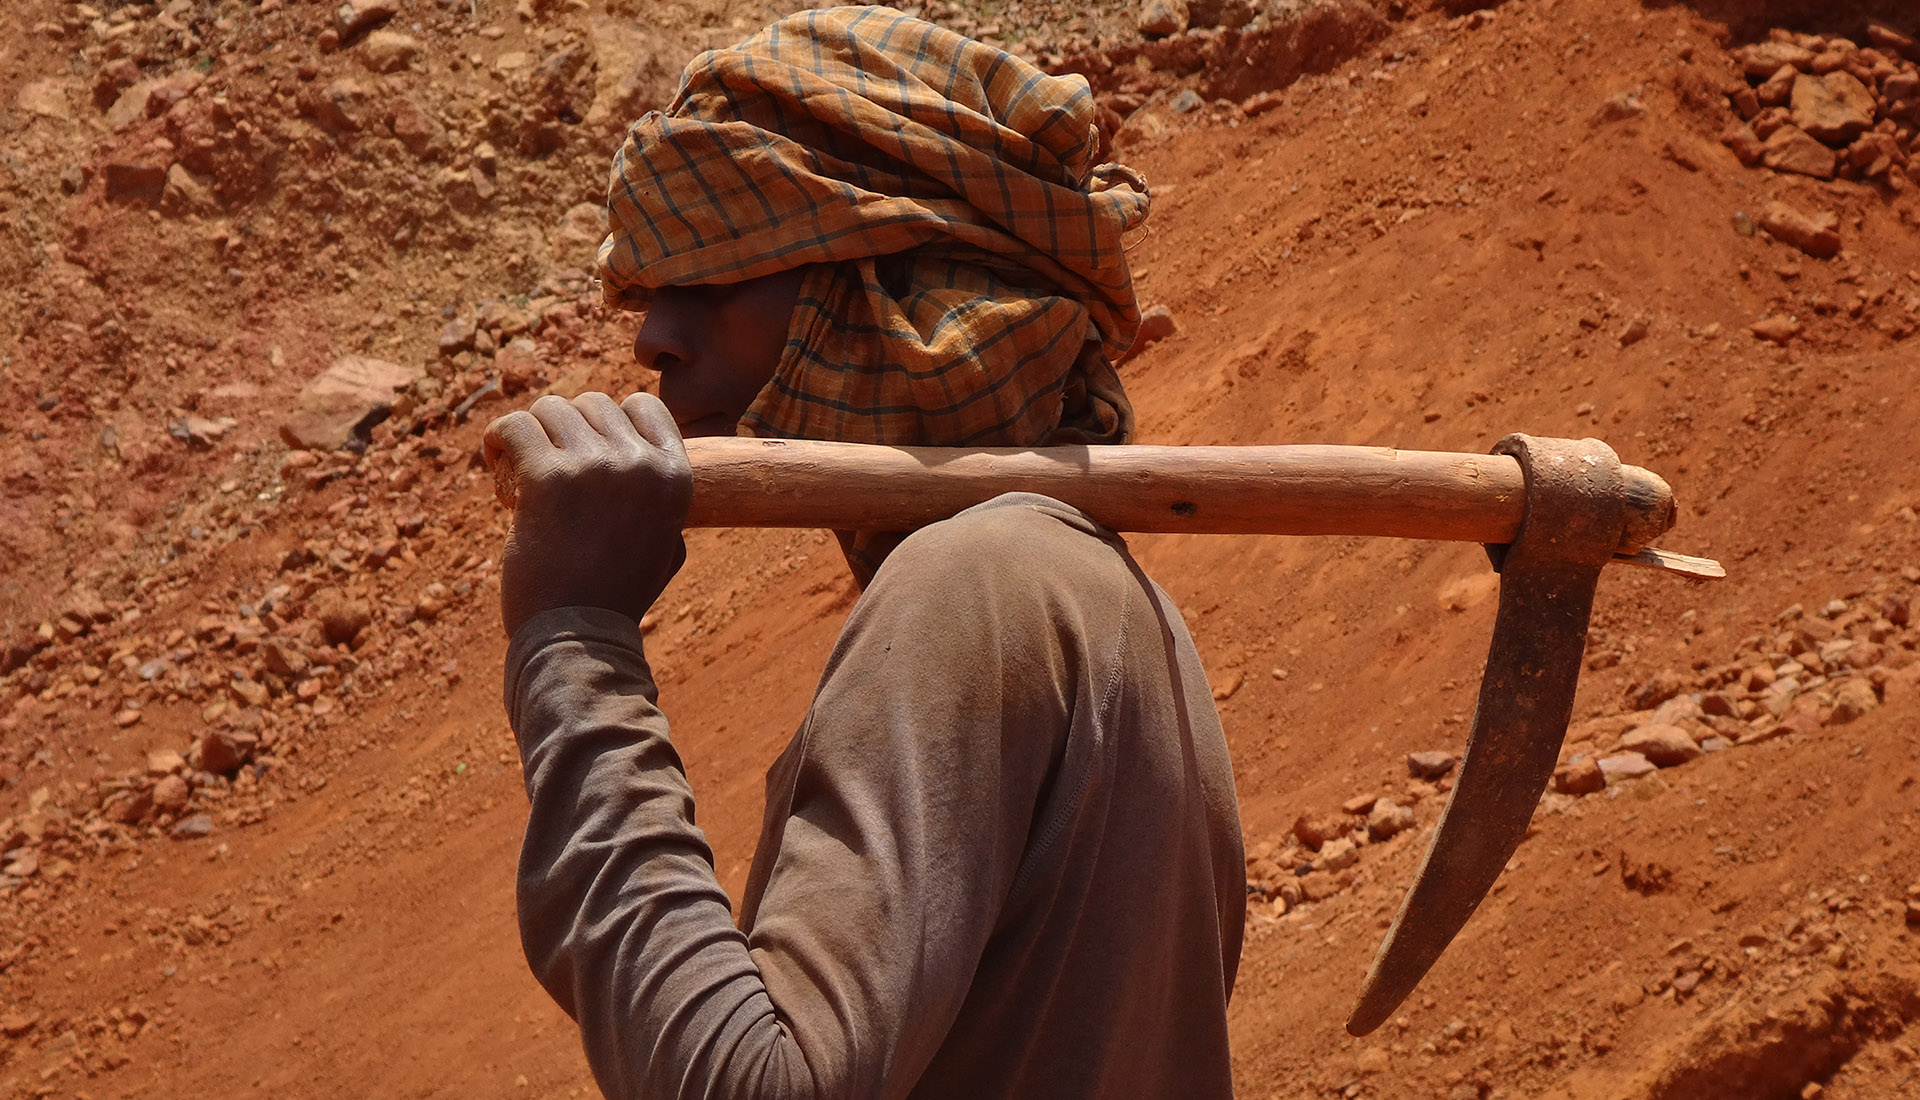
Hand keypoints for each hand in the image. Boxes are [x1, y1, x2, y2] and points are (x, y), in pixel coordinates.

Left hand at [482, 392, 690, 637]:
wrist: (579, 638)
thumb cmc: (617, 599)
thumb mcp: (667, 549)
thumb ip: (665, 507)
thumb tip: (656, 472)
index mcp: (675, 475)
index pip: (643, 406)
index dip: (609, 421)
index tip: (586, 449)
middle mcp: (639, 463)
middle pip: (591, 404)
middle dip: (564, 429)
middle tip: (546, 465)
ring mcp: (593, 467)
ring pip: (549, 409)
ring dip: (530, 433)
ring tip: (517, 464)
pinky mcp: (548, 478)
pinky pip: (515, 426)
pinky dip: (499, 438)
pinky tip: (496, 460)